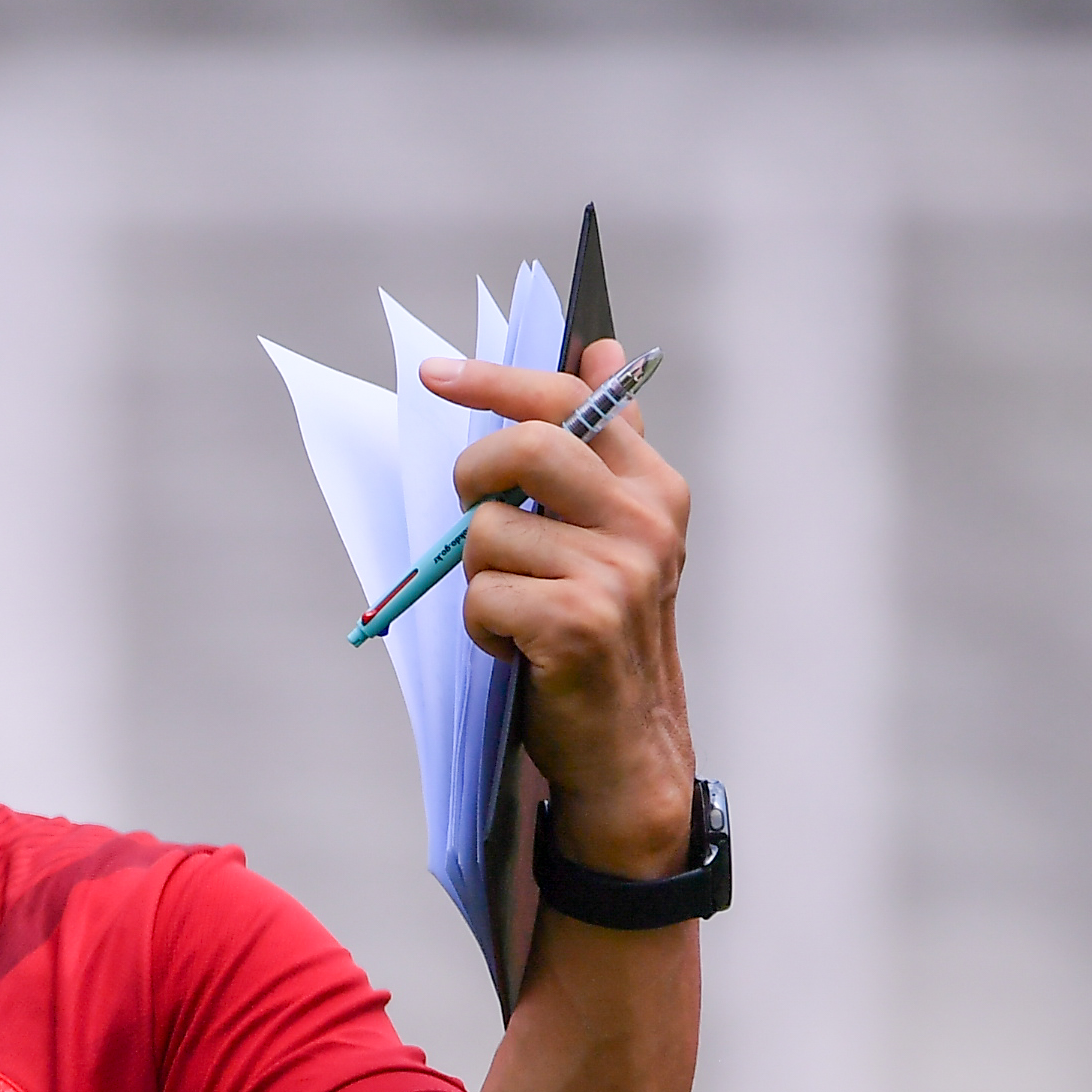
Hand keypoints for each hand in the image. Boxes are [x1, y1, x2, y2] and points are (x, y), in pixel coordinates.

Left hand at [425, 341, 697, 876]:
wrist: (626, 745)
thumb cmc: (603, 632)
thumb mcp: (614, 533)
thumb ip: (602, 446)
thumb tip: (597, 346)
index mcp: (654, 486)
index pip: (572, 399)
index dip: (497, 379)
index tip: (437, 374)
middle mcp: (645, 521)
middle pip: (524, 445)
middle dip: (473, 476)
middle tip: (472, 512)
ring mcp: (617, 573)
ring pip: (490, 530)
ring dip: (480, 576)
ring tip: (517, 608)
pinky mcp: (579, 623)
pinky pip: (483, 595)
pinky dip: (481, 628)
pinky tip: (516, 647)